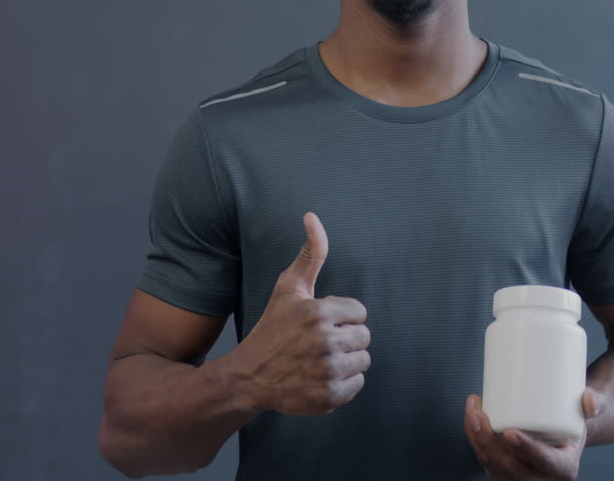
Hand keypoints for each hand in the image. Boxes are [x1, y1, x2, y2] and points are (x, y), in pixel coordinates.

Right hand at [234, 212, 369, 415]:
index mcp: (319, 312)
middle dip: (346, 337)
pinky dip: (344, 382)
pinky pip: (358, 384)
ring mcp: (328, 371)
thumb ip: (310, 254)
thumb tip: (312, 216)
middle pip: (364, 337)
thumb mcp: (288, 288)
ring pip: (363, 360)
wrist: (249, 376)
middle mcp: (326, 342)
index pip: (359, 313)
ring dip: (346, 360)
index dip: (342, 317)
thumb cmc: (272, 328)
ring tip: (320, 359)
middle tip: (319, 342)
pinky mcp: (329, 396)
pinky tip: (320, 376)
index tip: (321, 323)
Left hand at [463, 388, 606, 479]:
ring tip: (473, 409)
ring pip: (493, 465)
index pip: (544, 462)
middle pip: (510, 467)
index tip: (509, 431)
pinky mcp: (505, 472)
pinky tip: (471, 420)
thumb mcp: (588, 413)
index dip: (527, 449)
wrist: (563, 433)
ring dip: (477, 439)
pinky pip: (486, 462)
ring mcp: (520, 479)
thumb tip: (588, 399)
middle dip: (489, 442)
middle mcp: (541, 479)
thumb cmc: (573, 422)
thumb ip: (595, 402)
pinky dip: (475, 440)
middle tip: (480, 413)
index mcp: (564, 468)